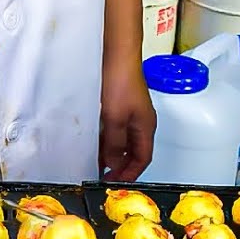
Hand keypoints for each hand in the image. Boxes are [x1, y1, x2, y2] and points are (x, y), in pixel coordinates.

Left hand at [99, 57, 155, 181]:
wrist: (116, 54)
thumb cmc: (120, 83)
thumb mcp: (115, 119)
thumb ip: (115, 144)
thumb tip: (113, 165)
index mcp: (146, 127)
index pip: (143, 159)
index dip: (130, 174)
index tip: (114, 184)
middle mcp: (140, 122)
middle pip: (134, 152)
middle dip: (120, 166)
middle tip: (102, 177)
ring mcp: (130, 113)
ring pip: (123, 141)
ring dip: (111, 154)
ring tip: (95, 163)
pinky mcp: (119, 105)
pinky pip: (115, 130)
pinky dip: (106, 140)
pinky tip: (94, 143)